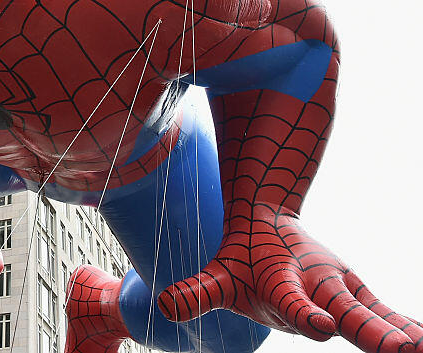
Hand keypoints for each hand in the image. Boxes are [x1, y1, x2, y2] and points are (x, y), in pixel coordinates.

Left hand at [157, 206, 422, 352]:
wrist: (267, 219)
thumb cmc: (241, 258)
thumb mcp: (216, 277)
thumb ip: (196, 293)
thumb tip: (164, 305)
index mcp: (281, 283)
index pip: (292, 302)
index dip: (304, 315)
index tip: (322, 328)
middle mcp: (317, 284)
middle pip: (347, 312)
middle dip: (374, 333)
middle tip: (404, 350)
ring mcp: (341, 289)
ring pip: (374, 312)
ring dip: (399, 330)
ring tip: (421, 348)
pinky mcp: (356, 295)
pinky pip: (385, 313)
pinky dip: (405, 326)